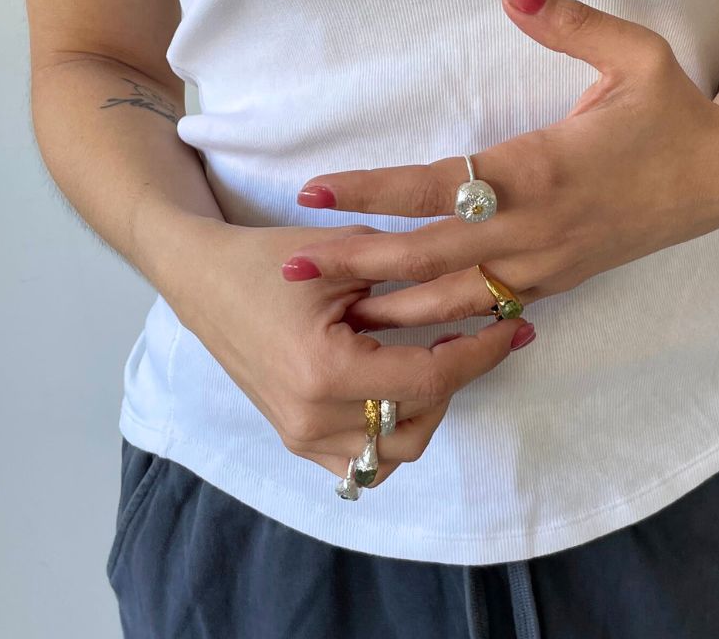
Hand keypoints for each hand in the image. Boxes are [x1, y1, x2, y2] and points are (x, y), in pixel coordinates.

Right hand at [165, 217, 532, 487]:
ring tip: (438, 359)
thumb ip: (414, 278)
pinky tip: (402, 390)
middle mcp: (311, 418)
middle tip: (479, 336)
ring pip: (396, 450)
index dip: (482, 353)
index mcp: (325, 372)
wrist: (205, 278)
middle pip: (421, 419)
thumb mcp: (348, 256)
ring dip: (428, 409)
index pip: (431, 378)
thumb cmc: (272, 259)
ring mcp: (299, 436)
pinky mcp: (294, 438)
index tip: (514, 327)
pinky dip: (391, 434)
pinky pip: (361, 462)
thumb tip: (483, 289)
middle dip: (459, 377)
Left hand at [280, 0, 718, 330]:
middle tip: (289, 266)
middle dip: (356, 261)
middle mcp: (535, 228)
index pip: (439, 185)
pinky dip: (435, 319)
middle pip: (428, 255)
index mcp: (542, 169)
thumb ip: (570, 22)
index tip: (312, 192)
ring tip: (326, 304)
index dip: (372, 190)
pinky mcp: (553, 282)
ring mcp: (544, 264)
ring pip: (453, 299)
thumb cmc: (673, 112)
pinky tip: (394, 320)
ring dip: (387, 303)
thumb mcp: (636, 54)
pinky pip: (483, 309)